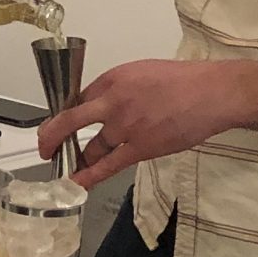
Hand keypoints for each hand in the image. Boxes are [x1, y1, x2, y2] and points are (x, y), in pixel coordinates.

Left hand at [39, 59, 257, 188]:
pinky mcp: (141, 147)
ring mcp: (126, 126)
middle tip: (44, 146)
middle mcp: (113, 101)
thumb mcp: (141, 72)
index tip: (62, 123)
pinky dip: (89, 176)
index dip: (67, 114)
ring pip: (91, 146)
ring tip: (69, 166)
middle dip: (51, 135)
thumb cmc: (182, 81)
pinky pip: (108, 165)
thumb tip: (101, 106)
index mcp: (112, 79)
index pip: (79, 98)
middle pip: (70, 120)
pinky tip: (76, 184)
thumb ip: (118, 88)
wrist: (213, 93)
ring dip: (78, 158)